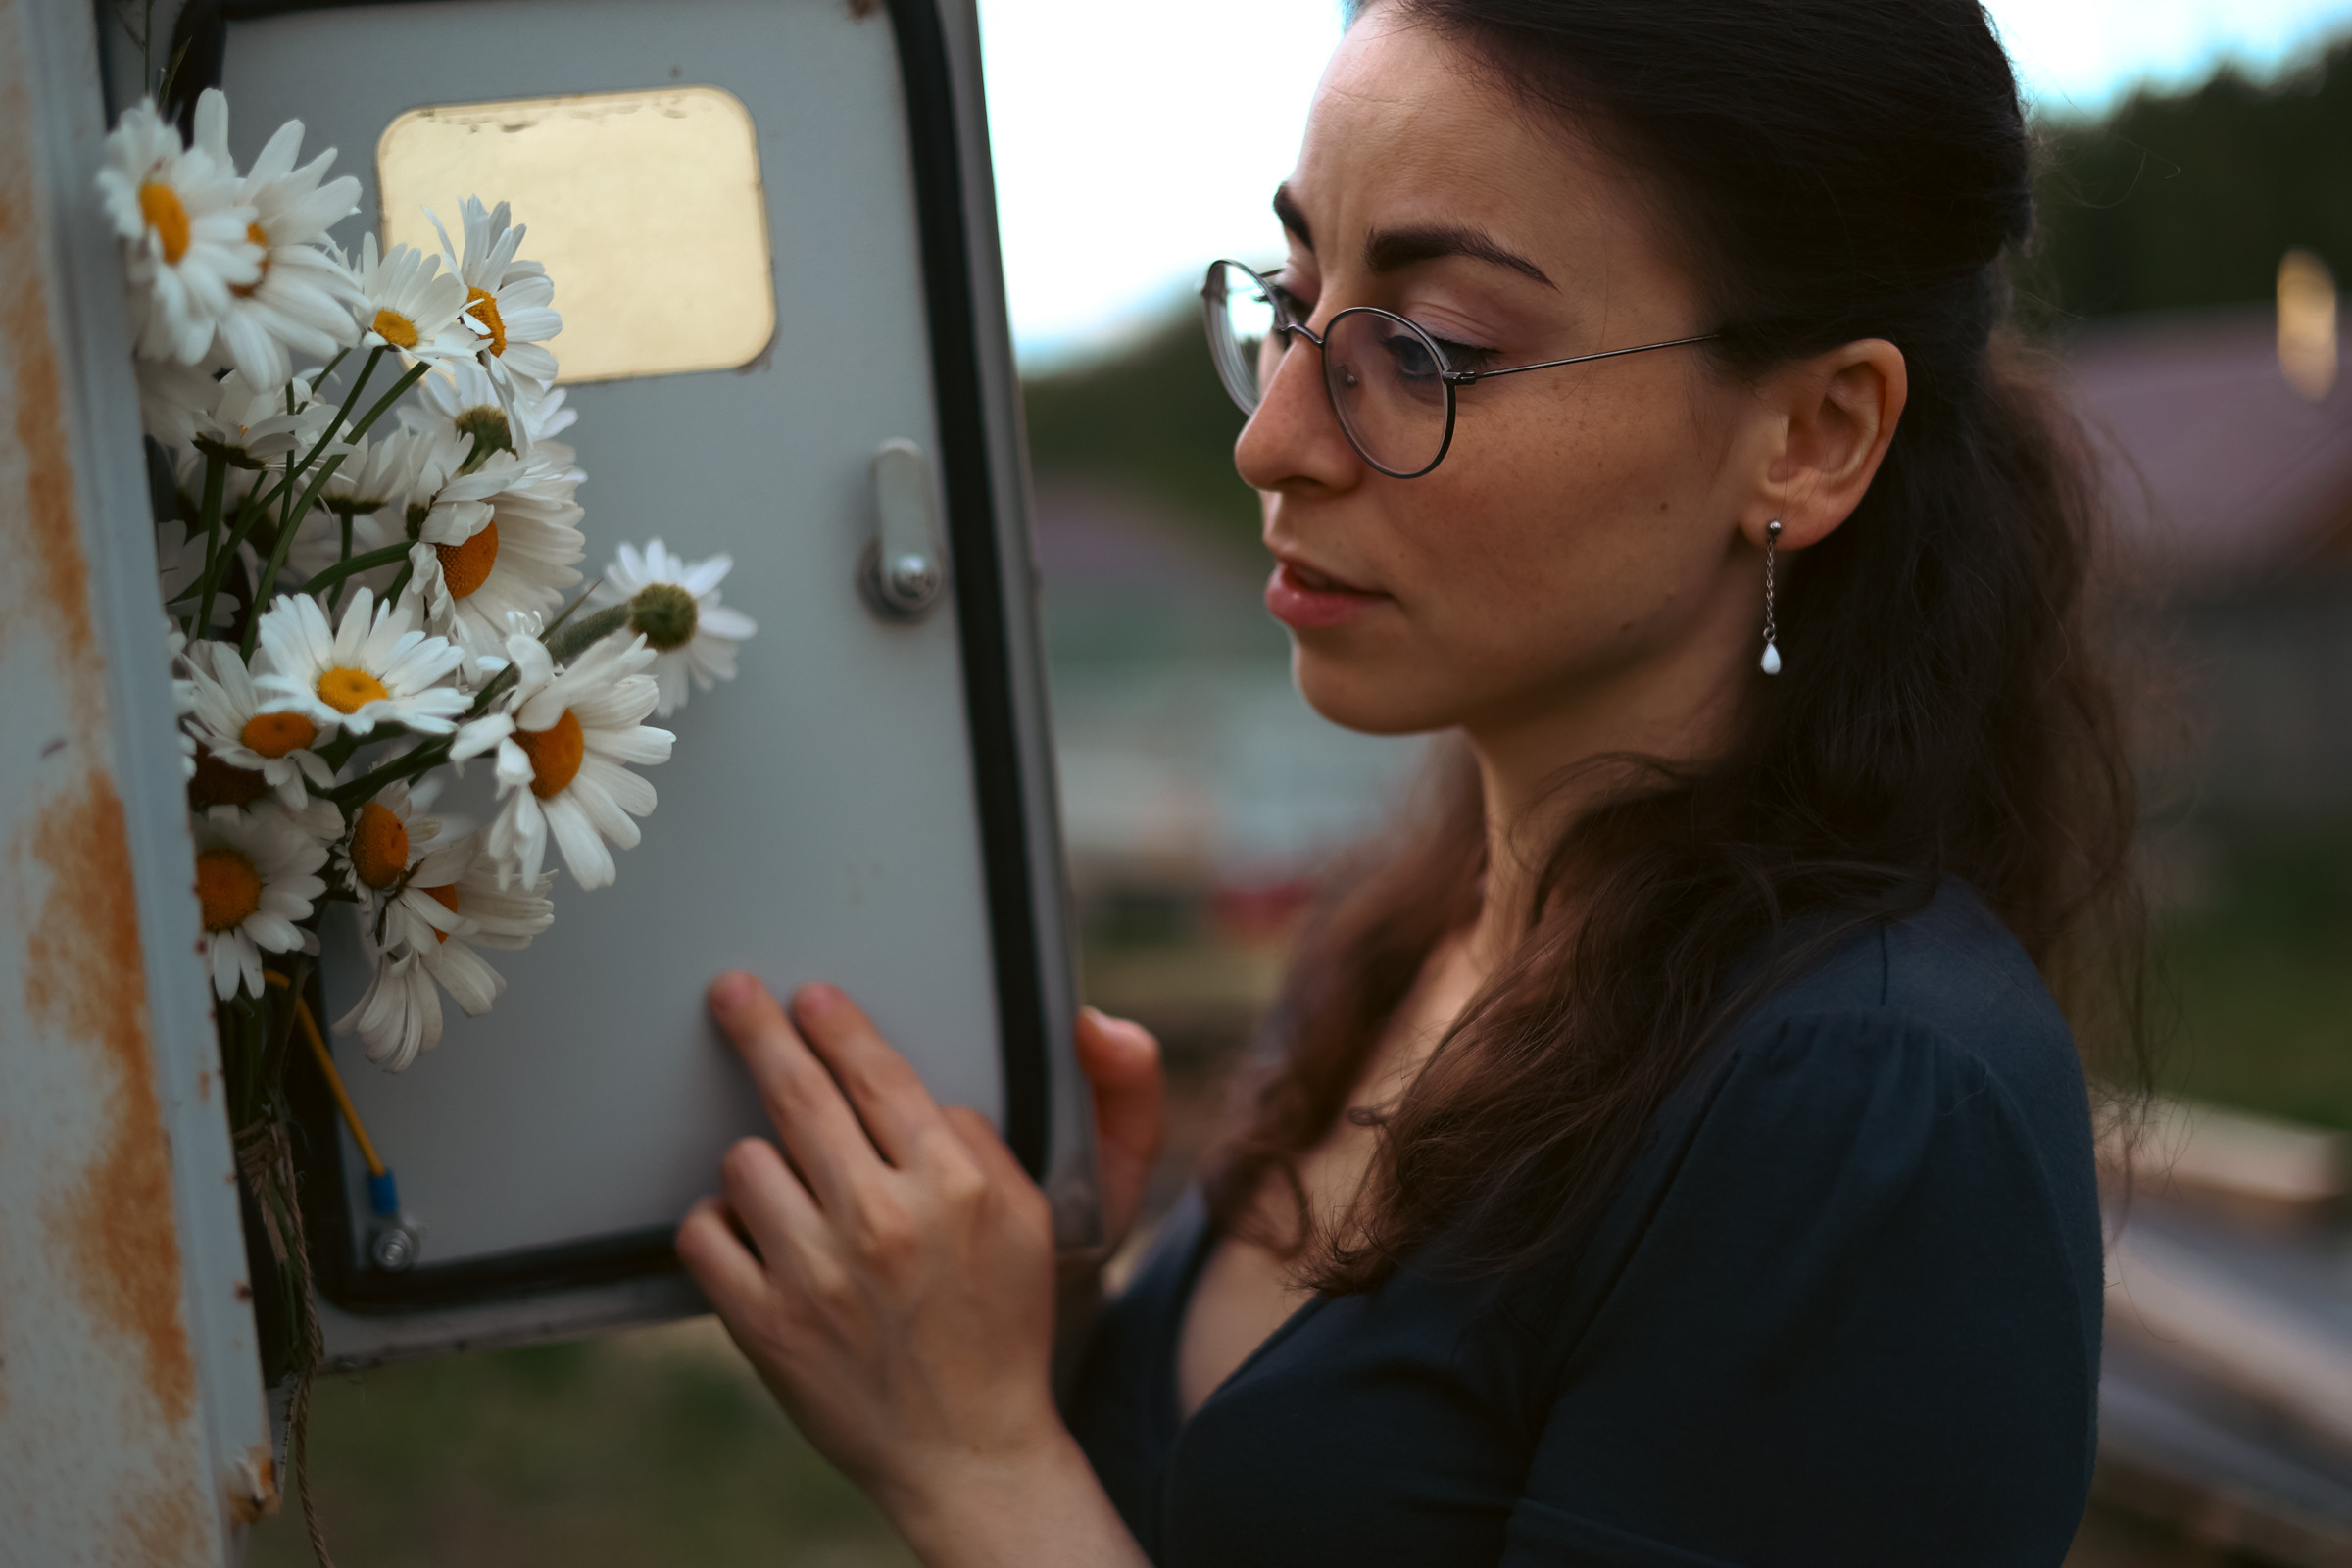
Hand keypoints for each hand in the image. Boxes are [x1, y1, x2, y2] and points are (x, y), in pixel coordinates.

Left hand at [676, 975, 1146, 1567]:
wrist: (970, 1449)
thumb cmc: (1006, 1325)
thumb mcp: (1047, 1215)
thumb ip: (1019, 1131)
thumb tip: (1015, 1058)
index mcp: (957, 1184)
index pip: (879, 1072)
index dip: (838, 1024)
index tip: (813, 998)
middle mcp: (885, 1220)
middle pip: (799, 1093)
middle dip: (758, 1027)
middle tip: (733, 993)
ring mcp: (817, 1274)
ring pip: (746, 1161)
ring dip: (759, 1160)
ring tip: (785, 1179)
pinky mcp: (765, 1325)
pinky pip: (703, 1233)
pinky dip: (717, 1222)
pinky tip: (749, 1229)